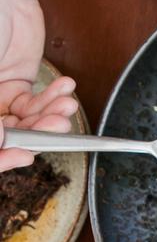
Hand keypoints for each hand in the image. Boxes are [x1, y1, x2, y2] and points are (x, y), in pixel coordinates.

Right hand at [0, 0, 75, 171]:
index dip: (1, 156)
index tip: (23, 155)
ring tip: (65, 106)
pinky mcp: (17, 85)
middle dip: (35, 133)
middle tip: (57, 128)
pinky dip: (54, 99)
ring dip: (50, 116)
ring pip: (26, 122)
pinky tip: (65, 90)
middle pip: (6, 135)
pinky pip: (37, 103)